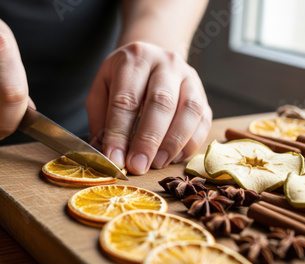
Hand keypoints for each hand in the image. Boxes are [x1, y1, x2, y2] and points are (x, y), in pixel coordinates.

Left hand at [87, 42, 211, 174]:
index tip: (115, 159)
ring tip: (157, 164)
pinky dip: (190, 143)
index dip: (119, 132)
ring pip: (189, 111)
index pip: (126, 99)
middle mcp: (166, 64)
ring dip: (173, 143)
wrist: (153, 56)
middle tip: (138, 165)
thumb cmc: (124, 78)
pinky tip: (173, 158)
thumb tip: (106, 153)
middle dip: (148, 139)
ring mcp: (189, 77)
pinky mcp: (203, 94)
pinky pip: (203, 120)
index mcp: (135, 59)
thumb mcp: (102, 88)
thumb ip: (101, 118)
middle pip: (161, 102)